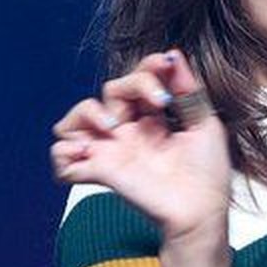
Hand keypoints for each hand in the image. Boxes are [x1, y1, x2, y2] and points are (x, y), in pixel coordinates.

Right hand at [50, 49, 232, 240]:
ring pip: (73, 119)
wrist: (200, 211)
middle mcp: (127, 131)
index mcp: (151, 118)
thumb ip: (189, 91)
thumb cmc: (206, 174)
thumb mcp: (205, 124)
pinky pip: (61, 156)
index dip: (147, 69)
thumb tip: (174, 55)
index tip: (166, 65)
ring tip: (111, 127)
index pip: (136, 80)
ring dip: (87, 113)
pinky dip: (65, 152)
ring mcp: (111, 150)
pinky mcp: (99, 171)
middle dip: (132, 85)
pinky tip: (88, 153)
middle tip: (160, 103)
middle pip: (109, 91)